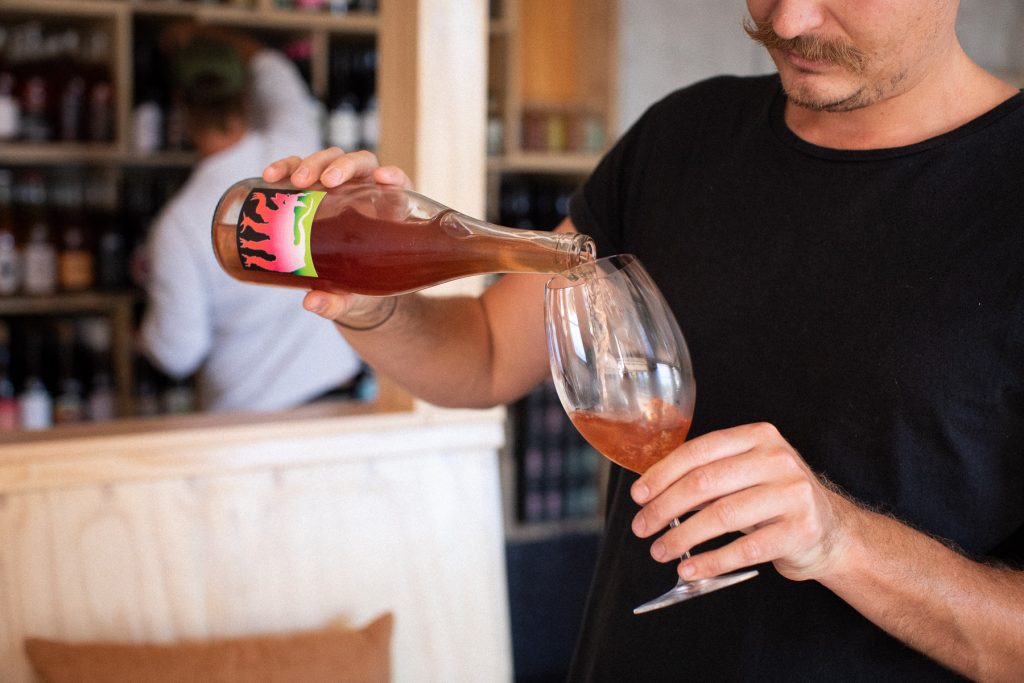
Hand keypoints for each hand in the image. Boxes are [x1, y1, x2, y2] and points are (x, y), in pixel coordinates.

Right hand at [262, 147, 412, 329]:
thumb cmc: (359, 289)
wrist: (342, 288)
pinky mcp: (310, 188)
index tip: (382, 179)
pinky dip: (285, 167)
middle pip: (359, 164)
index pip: (396, 182)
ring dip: (312, 162)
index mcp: (389, 211)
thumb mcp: (352, 298)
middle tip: (325, 181)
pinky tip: (270, 175)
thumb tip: (311, 302)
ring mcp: (337, 187)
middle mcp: (366, 191)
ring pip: (328, 159)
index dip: (392, 175)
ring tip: (297, 180)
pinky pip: (298, 169)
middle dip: (341, 166)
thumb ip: (337, 302)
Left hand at [630, 422, 855, 582]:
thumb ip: (707, 473)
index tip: (638, 495)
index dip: (662, 474)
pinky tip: (689, 568)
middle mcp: (777, 460)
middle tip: (642, 527)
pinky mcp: (800, 530)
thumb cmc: (773, 500)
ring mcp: (793, 494)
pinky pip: (744, 550)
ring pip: (721, 516)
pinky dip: (710, 561)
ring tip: (659, 551)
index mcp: (758, 437)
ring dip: (682, 537)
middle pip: (705, 483)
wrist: (830, 531)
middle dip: (664, 507)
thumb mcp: (745, 474)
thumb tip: (650, 490)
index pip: (698, 452)